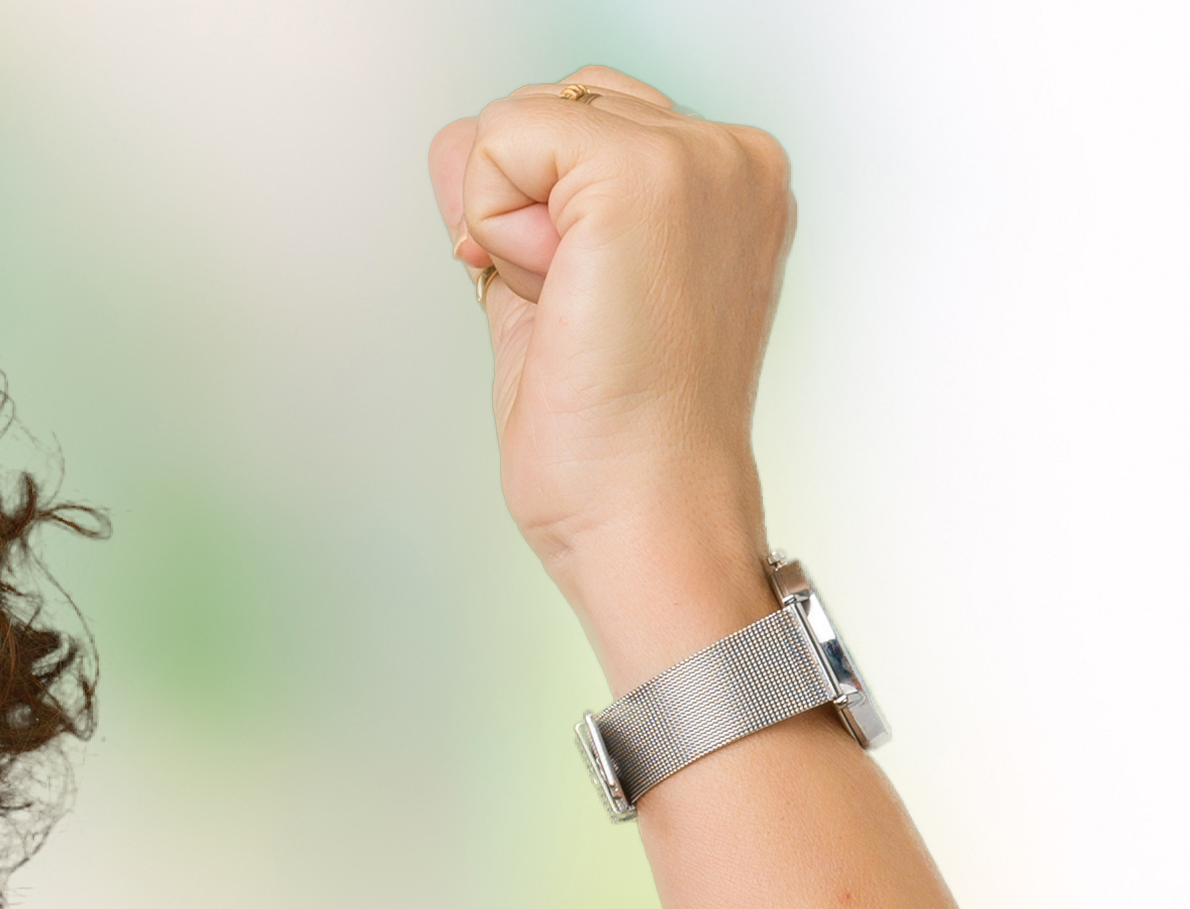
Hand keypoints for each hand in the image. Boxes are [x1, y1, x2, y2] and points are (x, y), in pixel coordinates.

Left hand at [429, 69, 793, 678]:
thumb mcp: (551, 297)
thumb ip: (514, 211)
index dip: (537, 217)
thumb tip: (460, 143)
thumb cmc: (620, 447)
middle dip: (524, 209)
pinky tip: (556, 296)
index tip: (581, 307)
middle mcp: (729, 157)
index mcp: (726, 185)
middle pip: (550, 109)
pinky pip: (504, 137)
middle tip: (575, 315)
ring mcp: (698, 160)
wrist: (652, 518)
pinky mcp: (644, 176)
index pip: (580, 127)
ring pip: (523, 119)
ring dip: (511, 221)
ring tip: (576, 311)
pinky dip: (494, 222)